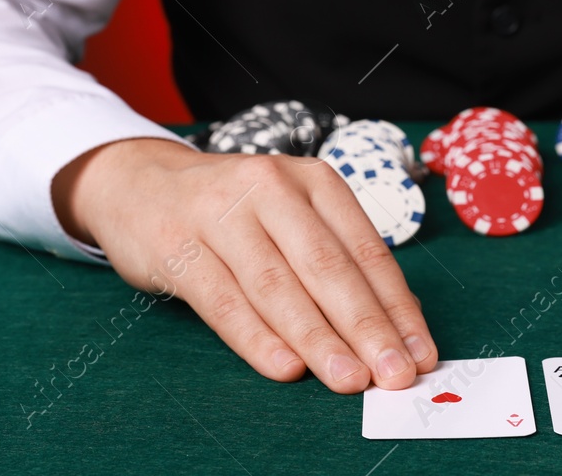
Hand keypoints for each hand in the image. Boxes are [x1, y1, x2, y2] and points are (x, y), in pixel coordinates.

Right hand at [52, 137, 437, 392]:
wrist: (140, 184)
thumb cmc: (234, 212)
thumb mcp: (290, 217)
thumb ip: (335, 262)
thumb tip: (395, 325)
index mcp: (313, 181)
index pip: (367, 250)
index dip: (397, 306)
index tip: (421, 353)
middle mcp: (271, 187)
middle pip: (328, 267)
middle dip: (367, 327)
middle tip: (395, 375)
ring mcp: (221, 213)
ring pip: (278, 285)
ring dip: (318, 339)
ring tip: (349, 380)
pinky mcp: (177, 244)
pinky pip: (223, 299)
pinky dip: (257, 338)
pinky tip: (285, 367)